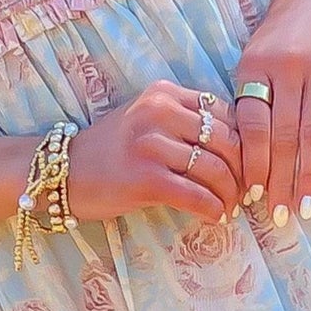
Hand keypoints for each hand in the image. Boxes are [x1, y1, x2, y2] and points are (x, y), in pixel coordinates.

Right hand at [64, 80, 242, 224]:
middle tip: (244, 192)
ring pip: (216, 170)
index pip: (225, 113)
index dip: (244, 142)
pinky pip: (196, 195)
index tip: (247, 165)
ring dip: (230, 195)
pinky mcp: (145, 178)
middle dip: (243, 171)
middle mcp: (158, 112)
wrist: (63, 172)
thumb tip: (239, 148)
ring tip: (229, 208)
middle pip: (226, 141)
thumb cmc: (112, 151)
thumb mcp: (147, 120)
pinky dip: (212, 209)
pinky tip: (214, 217)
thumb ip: (185, 122)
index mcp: (164, 93)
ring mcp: (150, 144)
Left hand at [230, 0, 310, 224]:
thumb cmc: (280, 36)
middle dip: (280, 180)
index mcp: (255, 66)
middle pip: (283, 136)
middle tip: (279, 217)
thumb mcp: (253, 58)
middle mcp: (288, 67)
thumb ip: (250, 100)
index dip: (253, 163)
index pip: (252, 125)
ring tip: (306, 208)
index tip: (251, 197)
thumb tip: (244, 161)